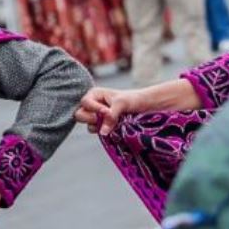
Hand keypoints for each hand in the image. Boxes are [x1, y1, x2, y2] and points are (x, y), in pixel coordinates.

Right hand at [76, 78, 199, 135]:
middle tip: (104, 120)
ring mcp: (99, 118)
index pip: (85, 103)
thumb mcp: (122, 103)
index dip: (93, 109)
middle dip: (91, 119)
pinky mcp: (105, 128)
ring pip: (89, 126)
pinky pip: (98, 133)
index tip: (106, 112)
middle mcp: (94, 106)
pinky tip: (114, 130)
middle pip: (80, 115)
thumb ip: (111, 116)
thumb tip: (102, 132)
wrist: (148, 107)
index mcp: (95, 95)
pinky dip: (104, 133)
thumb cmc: (135, 99)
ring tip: (113, 124)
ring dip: (99, 127)